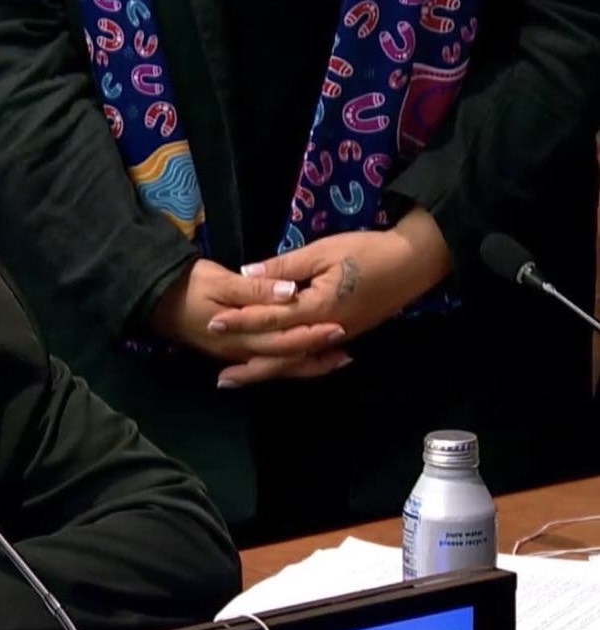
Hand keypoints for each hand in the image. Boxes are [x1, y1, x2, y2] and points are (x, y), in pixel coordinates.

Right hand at [150, 259, 349, 384]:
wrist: (155, 301)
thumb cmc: (188, 286)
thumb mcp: (220, 280)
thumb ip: (255, 289)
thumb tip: (289, 292)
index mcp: (240, 335)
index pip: (284, 339)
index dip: (312, 335)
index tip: (340, 326)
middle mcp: (240, 351)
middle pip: (285, 359)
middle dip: (316, 355)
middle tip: (347, 352)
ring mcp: (235, 355)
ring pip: (278, 366)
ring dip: (307, 365)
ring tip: (336, 360)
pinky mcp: (233, 352)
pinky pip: (267, 363)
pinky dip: (288, 363)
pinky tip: (303, 359)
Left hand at [207, 209, 451, 386]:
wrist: (416, 261)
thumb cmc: (368, 251)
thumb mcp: (323, 251)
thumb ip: (284, 267)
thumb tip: (246, 273)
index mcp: (317, 307)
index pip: (270, 318)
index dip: (240, 321)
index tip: (213, 323)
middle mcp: (325, 330)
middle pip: (281, 353)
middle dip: (250, 365)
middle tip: (220, 378)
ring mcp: (338, 336)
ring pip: (296, 360)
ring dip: (267, 371)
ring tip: (240, 378)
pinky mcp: (345, 335)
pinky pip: (312, 357)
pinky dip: (292, 365)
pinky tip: (276, 369)